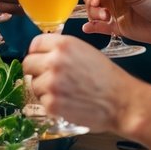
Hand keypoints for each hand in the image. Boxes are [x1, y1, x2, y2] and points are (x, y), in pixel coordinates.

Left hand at [24, 35, 139, 132]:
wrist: (122, 102)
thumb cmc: (108, 79)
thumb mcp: (86, 52)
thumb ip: (63, 50)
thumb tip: (43, 54)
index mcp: (64, 44)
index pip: (34, 44)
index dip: (38, 53)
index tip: (41, 60)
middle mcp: (55, 61)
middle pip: (28, 63)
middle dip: (37, 71)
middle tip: (50, 79)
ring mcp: (51, 83)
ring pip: (34, 84)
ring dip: (45, 89)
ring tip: (65, 92)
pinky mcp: (52, 103)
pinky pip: (41, 101)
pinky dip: (52, 104)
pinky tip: (68, 102)